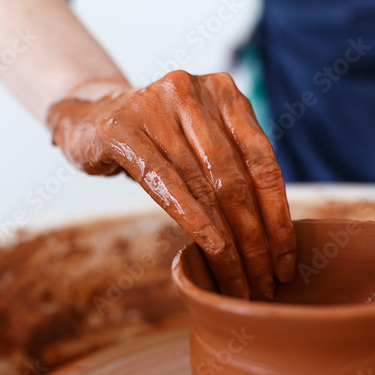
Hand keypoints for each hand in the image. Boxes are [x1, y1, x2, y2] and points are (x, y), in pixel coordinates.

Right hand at [47, 70, 295, 299]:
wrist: (87, 118)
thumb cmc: (157, 140)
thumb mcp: (200, 141)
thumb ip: (236, 168)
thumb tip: (277, 236)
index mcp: (223, 91)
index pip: (263, 162)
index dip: (279, 217)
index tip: (287, 261)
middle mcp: (192, 90)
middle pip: (236, 180)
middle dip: (255, 241)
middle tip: (264, 284)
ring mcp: (154, 106)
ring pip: (204, 189)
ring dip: (227, 246)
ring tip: (239, 283)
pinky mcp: (121, 130)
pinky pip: (166, 185)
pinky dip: (194, 223)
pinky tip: (213, 252)